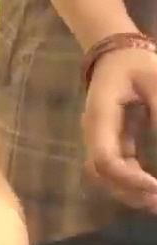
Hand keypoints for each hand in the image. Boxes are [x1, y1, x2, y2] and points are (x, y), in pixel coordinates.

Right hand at [83, 46, 156, 210]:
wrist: (117, 53)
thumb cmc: (135, 62)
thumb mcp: (155, 79)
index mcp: (100, 117)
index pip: (106, 159)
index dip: (130, 179)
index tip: (156, 187)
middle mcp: (94, 133)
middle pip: (102, 174)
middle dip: (131, 192)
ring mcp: (101, 139)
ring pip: (107, 176)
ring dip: (131, 192)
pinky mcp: (112, 142)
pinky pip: (117, 169)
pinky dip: (133, 183)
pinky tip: (153, 188)